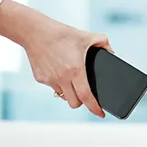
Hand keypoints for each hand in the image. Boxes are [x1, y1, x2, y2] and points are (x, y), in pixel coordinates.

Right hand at [0, 0, 110, 116]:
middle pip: (74, 103)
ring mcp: (50, 80)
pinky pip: (52, 87)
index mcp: (75, 70)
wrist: (34, 32)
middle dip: (82, 101)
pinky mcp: (40, 78)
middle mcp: (62, 78)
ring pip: (63, 96)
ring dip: (70, 92)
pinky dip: (58, 83)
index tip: (101, 114)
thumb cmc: (61, 33)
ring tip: (73, 81)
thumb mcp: (86, 35)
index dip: (95, 108)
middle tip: (86, 93)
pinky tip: (60, 71)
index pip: (86, 97)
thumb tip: (112, 53)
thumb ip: (103, 43)